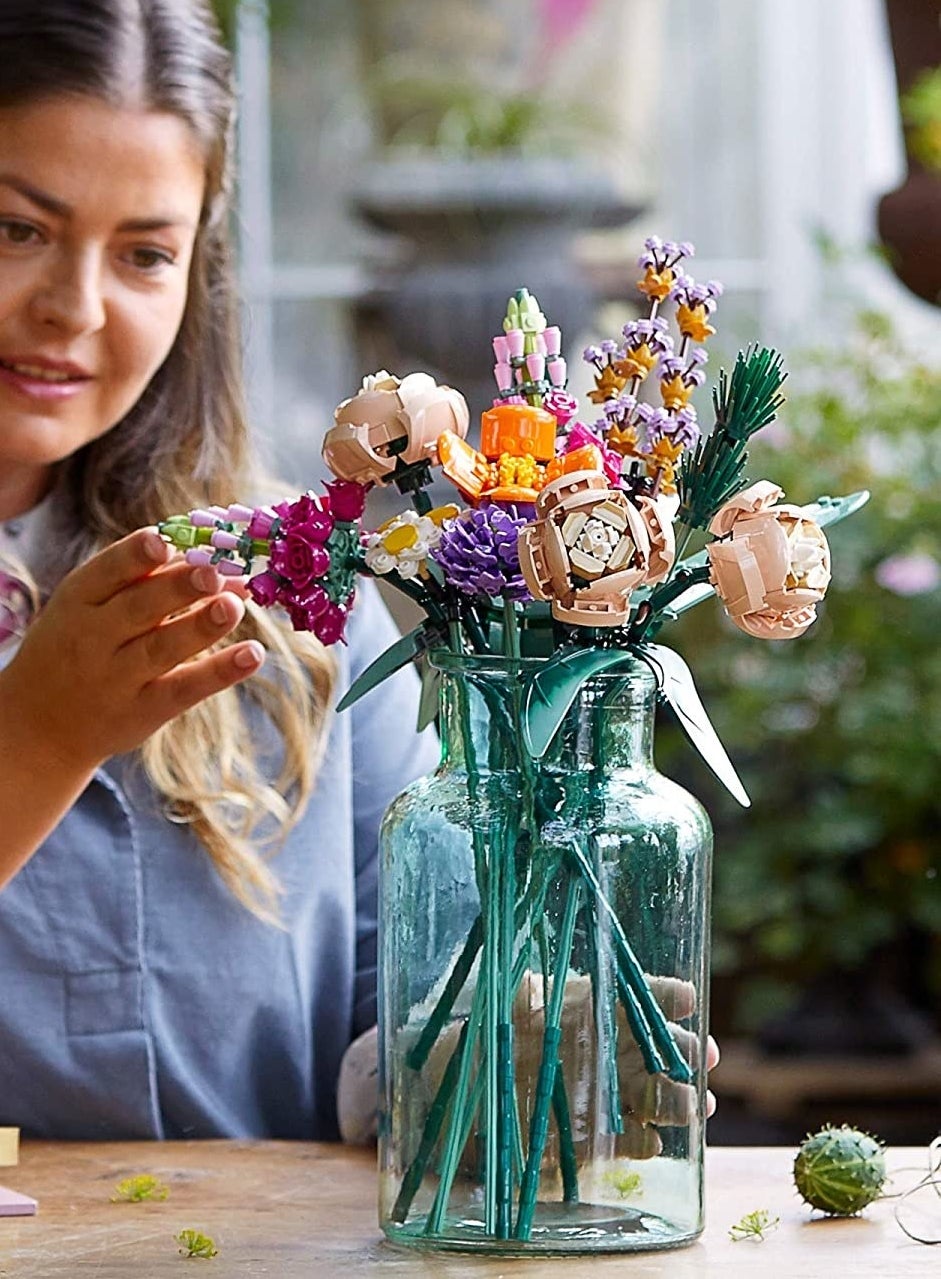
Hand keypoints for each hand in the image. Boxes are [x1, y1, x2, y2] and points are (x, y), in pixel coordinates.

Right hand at [0, 528, 263, 769]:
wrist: (42, 723)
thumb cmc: (80, 646)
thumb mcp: (90, 608)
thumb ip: (147, 583)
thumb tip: (221, 567)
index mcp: (79, 601)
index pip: (106, 573)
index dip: (134, 556)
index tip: (163, 540)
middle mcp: (94, 639)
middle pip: (138, 608)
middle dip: (177, 588)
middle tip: (212, 572)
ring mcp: (119, 678)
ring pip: (162, 649)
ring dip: (201, 626)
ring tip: (235, 604)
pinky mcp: (144, 711)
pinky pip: (185, 689)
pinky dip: (220, 672)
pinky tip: (252, 654)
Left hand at [422, 968, 718, 1164]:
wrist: (475, 1086)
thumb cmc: (496, 1032)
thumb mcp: (505, 1003)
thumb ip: (521, 994)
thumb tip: (525, 984)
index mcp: (600, 1007)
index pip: (644, 996)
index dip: (667, 997)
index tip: (686, 1000)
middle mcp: (614, 1050)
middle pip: (664, 1050)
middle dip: (689, 1052)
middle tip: (703, 1056)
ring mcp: (611, 1093)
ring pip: (657, 1096)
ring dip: (679, 1101)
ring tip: (696, 1106)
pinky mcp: (599, 1136)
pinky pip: (630, 1140)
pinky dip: (643, 1143)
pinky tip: (651, 1142)